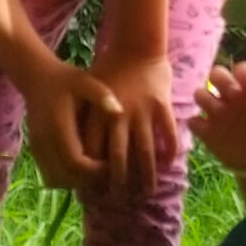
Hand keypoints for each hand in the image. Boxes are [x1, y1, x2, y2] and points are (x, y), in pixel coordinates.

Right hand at [17, 58, 122, 190]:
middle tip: (105, 171)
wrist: (36, 78)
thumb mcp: (86, 82)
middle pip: (64, 177)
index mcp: (58, 126)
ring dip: (75, 181)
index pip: (75, 163)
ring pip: (55, 180)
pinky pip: (49, 175)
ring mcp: (37, 148)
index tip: (111, 164)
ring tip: (93, 170)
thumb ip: (102, 96)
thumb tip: (119, 111)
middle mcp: (44, 141)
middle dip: (87, 180)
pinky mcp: (35, 151)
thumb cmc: (65, 80)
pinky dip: (65, 178)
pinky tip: (81, 166)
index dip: (94, 170)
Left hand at [85, 53, 178, 194]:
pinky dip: (169, 151)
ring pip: (145, 151)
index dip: (93, 173)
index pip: (94, 151)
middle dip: (119, 182)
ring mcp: (143, 111)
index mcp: (99, 113)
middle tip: (120, 200)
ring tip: (147, 192)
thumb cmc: (109, 68)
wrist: (136, 44)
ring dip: (146, 175)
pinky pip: (168, 134)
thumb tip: (76, 150)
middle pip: (119, 157)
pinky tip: (168, 165)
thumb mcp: (89, 91)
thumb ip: (86, 119)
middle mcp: (120, 115)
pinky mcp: (162, 105)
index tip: (93, 191)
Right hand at [188, 62, 245, 173]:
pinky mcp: (207, 133)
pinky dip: (197, 124)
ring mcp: (217, 114)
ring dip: (208, 100)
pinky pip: (193, 122)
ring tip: (223, 115)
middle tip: (236, 97)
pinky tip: (212, 132)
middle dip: (223, 81)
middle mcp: (231, 97)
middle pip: (216, 73)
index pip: (242, 69)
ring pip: (200, 94)